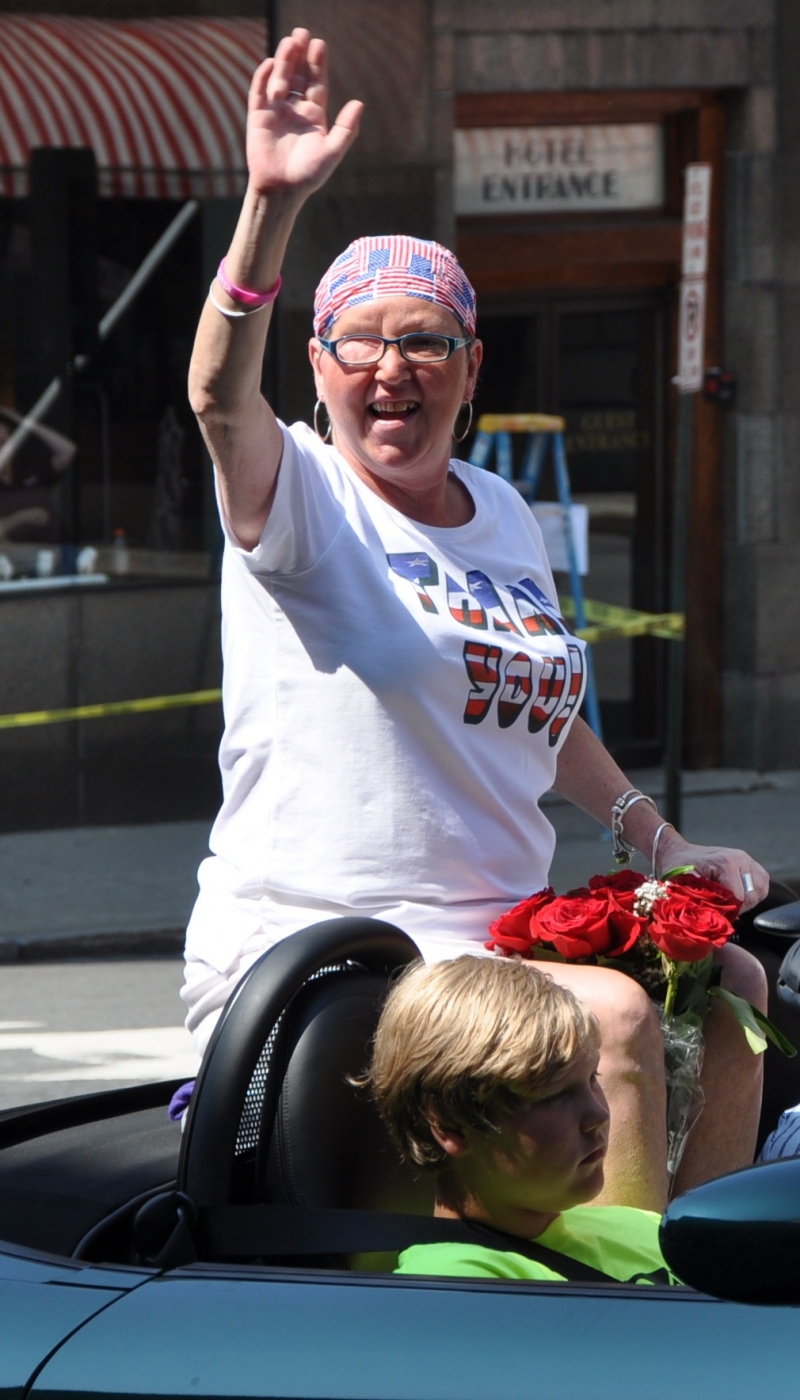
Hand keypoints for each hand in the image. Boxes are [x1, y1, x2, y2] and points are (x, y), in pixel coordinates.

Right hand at [246, 29, 362, 199]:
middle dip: (300, 55)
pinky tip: (271, 63)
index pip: (316, 83)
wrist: (281, 191)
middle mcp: (295, 110)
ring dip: (284, 60)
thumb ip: (346, 128)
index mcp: (313, 115)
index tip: (319, 44)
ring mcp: (276, 111)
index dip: (317, 64)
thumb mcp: (332, 151)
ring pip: (280, 79)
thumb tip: (359, 103)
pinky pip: (259, 92)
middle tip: (303, 32)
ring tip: (290, 42)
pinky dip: (263, 77)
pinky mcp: (258, 117)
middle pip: (298, 76)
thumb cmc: (308, 175)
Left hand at [657, 830, 768, 911]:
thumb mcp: (684, 886)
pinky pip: (762, 884)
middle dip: (738, 907)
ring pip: (760, 890)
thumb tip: (714, 920)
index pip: (739, 898)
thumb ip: (700, 903)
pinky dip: (753, 893)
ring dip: (747, 901)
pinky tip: (738, 895)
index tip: (715, 914)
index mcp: (725, 863)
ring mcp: (747, 860)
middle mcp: (740, 859)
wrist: (680, 853)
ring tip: (729, 901)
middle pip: (752, 896)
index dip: (728, 911)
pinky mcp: (751, 864)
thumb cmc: (679, 868)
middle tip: (721, 908)